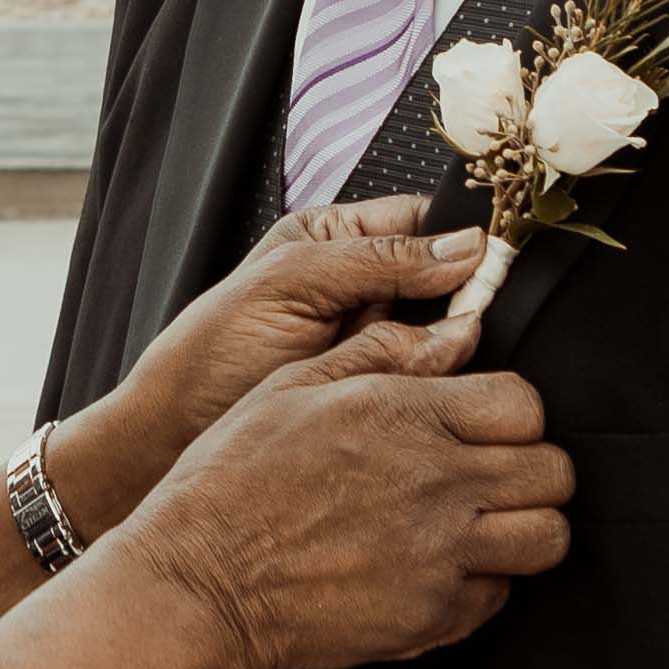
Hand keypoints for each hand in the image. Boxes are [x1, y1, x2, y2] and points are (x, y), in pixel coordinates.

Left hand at [48, 196, 490, 541]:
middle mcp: (360, 290)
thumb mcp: (289, 285)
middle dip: (466, 299)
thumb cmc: (208, 358)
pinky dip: (439, 390)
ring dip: (455, 350)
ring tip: (454, 360)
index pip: (423, 222)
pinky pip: (429, 386)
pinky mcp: (375, 399)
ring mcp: (371, 348)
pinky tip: (441, 397)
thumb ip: (375, 261)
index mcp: (334, 239)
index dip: (465, 237)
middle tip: (476, 320)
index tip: (501, 259)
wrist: (168, 446)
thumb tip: (465, 249)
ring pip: (445, 338)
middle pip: (446, 281)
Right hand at [118, 330, 573, 668]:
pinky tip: (436, 569)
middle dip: (532, 469)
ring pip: (547, 539)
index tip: (488, 425)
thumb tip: (459, 332)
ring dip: (524, 529)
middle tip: (492, 474)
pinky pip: (498, 599)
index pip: (525, 405)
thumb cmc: (233, 478)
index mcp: (407, 416)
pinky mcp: (430, 618)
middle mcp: (438, 485)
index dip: (512, 413)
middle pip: (553, 474)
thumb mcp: (295, 385)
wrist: (198, 580)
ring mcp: (440, 557)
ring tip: (481, 525)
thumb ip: (386, 353)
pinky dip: (480, 585)